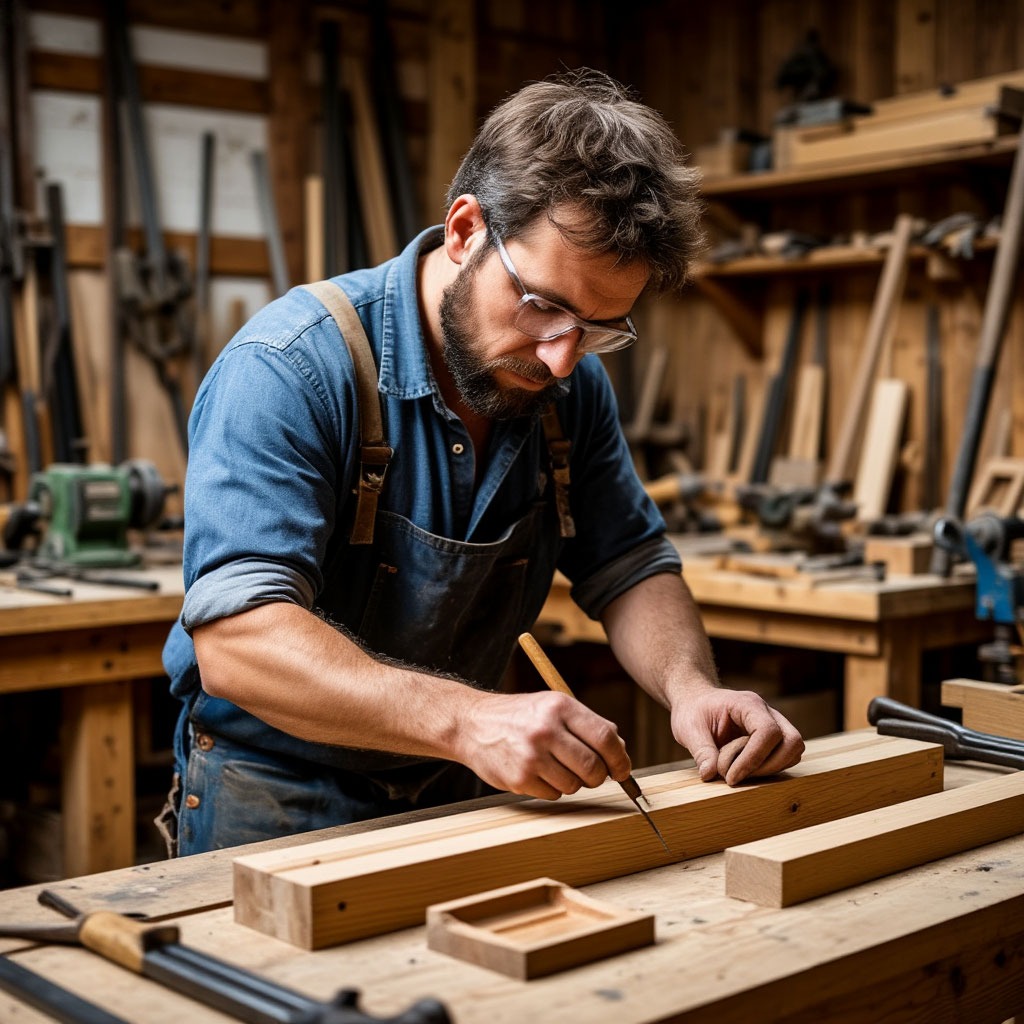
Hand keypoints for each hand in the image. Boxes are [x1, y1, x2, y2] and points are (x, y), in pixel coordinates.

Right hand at [458, 691, 631, 799]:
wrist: (472, 724)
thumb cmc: (519, 716)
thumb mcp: (552, 706)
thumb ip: (587, 724)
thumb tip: (620, 748)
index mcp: (560, 706)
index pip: (605, 737)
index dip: (620, 759)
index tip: (622, 770)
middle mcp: (546, 729)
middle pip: (593, 767)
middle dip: (598, 776)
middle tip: (592, 774)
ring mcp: (531, 755)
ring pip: (574, 785)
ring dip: (572, 782)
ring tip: (556, 767)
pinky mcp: (518, 778)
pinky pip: (553, 795)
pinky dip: (552, 788)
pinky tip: (538, 772)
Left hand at [671, 687, 803, 784]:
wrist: (696, 701)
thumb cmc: (693, 710)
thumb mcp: (689, 728)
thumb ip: (701, 751)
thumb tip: (709, 774)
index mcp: (747, 704)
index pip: (768, 731)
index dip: (754, 758)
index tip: (731, 777)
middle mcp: (767, 712)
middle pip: (792, 741)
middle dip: (768, 766)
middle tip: (737, 776)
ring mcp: (774, 724)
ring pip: (793, 751)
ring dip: (769, 769)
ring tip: (739, 772)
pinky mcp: (774, 739)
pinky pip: (786, 757)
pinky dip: (770, 769)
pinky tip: (745, 770)